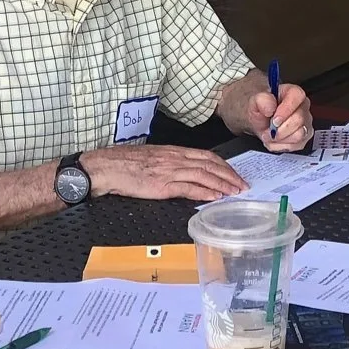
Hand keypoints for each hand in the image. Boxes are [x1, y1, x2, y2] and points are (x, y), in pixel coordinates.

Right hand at [84, 144, 247, 201]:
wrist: (105, 167)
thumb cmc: (123, 164)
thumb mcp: (152, 159)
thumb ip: (170, 164)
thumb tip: (185, 174)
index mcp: (173, 151)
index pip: (206, 156)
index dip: (224, 165)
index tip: (235, 174)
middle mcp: (174, 158)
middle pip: (210, 165)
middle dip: (230, 176)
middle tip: (243, 185)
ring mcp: (169, 171)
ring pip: (204, 176)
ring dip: (222, 185)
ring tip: (235, 192)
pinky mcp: (161, 185)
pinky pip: (188, 188)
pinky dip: (204, 192)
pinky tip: (214, 197)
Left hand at [248, 84, 313, 152]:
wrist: (262, 120)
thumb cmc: (263, 109)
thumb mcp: (256, 101)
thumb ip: (262, 100)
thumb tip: (270, 108)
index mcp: (294, 93)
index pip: (297, 97)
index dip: (286, 110)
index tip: (274, 120)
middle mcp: (303, 107)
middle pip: (298, 120)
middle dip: (280, 129)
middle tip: (268, 129)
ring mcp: (306, 123)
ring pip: (298, 135)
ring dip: (280, 138)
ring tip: (270, 135)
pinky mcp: (304, 138)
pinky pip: (295, 145)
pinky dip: (281, 145)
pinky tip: (275, 140)